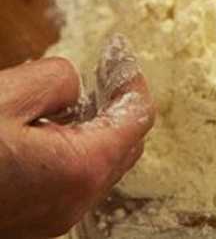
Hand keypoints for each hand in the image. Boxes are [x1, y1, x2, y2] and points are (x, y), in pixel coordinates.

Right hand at [0, 37, 154, 238]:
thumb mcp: (4, 95)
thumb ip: (55, 80)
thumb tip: (73, 87)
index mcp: (79, 167)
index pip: (136, 119)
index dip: (132, 83)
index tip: (120, 59)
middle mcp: (75, 201)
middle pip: (125, 145)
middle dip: (117, 107)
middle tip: (100, 76)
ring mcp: (55, 218)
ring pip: (100, 165)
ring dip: (94, 130)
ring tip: (65, 102)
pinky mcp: (34, 223)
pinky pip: (73, 181)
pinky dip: (72, 152)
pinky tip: (42, 132)